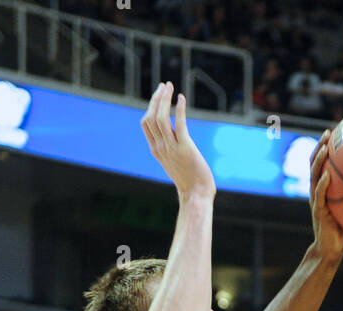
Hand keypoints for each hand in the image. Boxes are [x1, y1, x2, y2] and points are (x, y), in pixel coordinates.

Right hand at [141, 83, 214, 200]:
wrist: (196, 193)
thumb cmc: (188, 178)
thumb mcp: (173, 160)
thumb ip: (169, 146)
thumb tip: (173, 131)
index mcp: (156, 149)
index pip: (146, 122)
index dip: (151, 105)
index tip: (160, 94)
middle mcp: (160, 147)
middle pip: (151, 116)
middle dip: (157, 98)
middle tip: (165, 85)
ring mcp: (172, 148)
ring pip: (162, 118)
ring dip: (165, 99)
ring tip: (171, 87)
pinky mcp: (185, 148)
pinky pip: (179, 124)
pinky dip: (179, 109)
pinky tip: (181, 98)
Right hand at [310, 131, 342, 261]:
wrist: (332, 250)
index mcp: (326, 189)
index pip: (324, 164)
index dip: (327, 148)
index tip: (337, 133)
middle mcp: (319, 191)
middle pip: (315, 163)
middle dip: (320, 146)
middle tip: (328, 133)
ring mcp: (316, 200)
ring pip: (313, 175)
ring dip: (318, 160)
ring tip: (325, 147)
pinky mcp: (317, 211)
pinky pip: (318, 195)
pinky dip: (322, 184)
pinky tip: (326, 176)